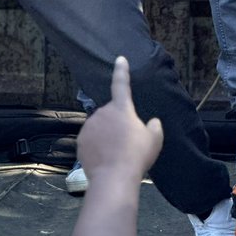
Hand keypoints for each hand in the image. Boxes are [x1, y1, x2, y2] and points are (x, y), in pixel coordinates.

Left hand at [78, 57, 163, 186]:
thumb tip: (152, 122)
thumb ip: (154, 127)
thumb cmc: (137, 155)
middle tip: (126, 142)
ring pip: (100, 127)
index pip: (121, 84)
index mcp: (121, 108)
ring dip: (106, 135)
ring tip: (116, 154)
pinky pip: (90, 140)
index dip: (122, 71)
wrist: (114, 177)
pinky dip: (96, 146)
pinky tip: (104, 159)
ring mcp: (89, 126)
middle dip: (117, 124)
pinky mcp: (80, 140)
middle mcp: (102, 112)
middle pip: (111, 114)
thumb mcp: (154, 140)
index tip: (120, 59)